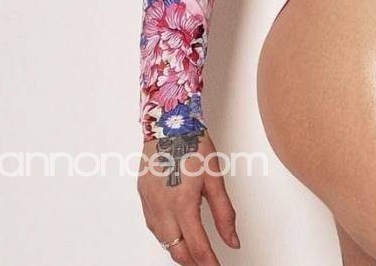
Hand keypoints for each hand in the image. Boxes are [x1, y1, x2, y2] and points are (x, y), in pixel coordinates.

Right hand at [138, 131, 241, 260]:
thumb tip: (232, 241)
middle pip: (177, 251)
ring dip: (179, 250)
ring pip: (164, 241)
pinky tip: (177, 233)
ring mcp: (149, 204)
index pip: (198, 247)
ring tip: (195, 252)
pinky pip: (154, 227)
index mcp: (183, 204)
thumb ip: (224, 213)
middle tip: (208, 264)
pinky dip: (167, 236)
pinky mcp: (143, 198)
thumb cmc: (193, 144)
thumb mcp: (215, 179)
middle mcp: (162, 209)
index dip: (209, 263)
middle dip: (193, 262)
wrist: (169, 123)